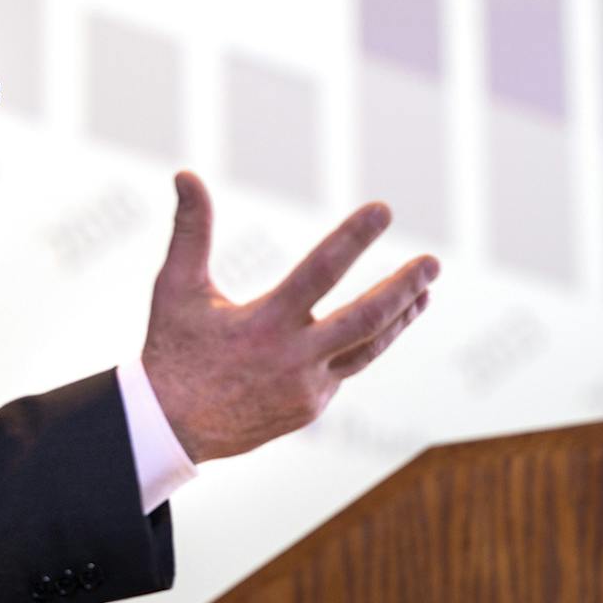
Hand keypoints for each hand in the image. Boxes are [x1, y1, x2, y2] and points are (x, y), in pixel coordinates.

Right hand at [140, 171, 438, 462]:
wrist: (170, 428)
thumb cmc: (172, 348)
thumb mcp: (176, 287)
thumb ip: (191, 229)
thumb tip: (185, 174)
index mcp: (265, 323)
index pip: (321, 271)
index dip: (354, 237)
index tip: (383, 210)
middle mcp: (294, 357)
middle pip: (366, 318)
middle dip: (403, 287)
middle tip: (432, 262)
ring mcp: (308, 387)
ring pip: (369, 348)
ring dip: (400, 318)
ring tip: (425, 292)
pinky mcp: (312, 407)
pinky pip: (347, 369)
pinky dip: (364, 343)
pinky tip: (377, 324)